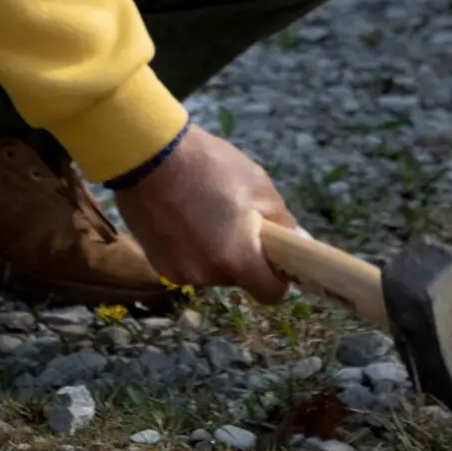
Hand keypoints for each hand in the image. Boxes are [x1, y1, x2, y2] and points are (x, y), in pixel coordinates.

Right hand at [114, 123, 294, 303]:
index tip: (278, 257)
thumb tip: (300, 243)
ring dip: (219, 250)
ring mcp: (178, 273)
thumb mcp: (259, 187)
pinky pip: (190, 264)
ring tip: (209, 210)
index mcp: (236, 259)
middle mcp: (206, 275)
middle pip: (240, 278)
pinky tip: (187, 216)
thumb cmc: (211, 167)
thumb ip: (283, 223)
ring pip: (214, 270)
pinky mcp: (158, 265)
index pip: (271, 294)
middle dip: (246, 255)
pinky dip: (194, 248)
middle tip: (240, 217)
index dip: (280, 278)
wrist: (151, 156)